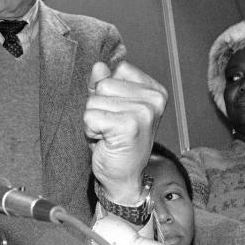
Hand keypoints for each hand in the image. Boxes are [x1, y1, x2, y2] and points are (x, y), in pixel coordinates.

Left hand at [84, 61, 166, 204]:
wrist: (122, 178)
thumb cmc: (116, 143)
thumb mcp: (109, 107)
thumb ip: (103, 84)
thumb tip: (98, 66)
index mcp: (154, 90)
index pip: (117, 70)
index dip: (107, 92)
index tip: (116, 113)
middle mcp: (154, 99)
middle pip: (103, 84)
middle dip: (98, 107)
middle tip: (110, 128)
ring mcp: (144, 112)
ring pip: (94, 100)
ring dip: (93, 120)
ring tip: (108, 135)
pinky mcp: (129, 125)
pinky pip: (90, 116)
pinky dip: (90, 131)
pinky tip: (105, 141)